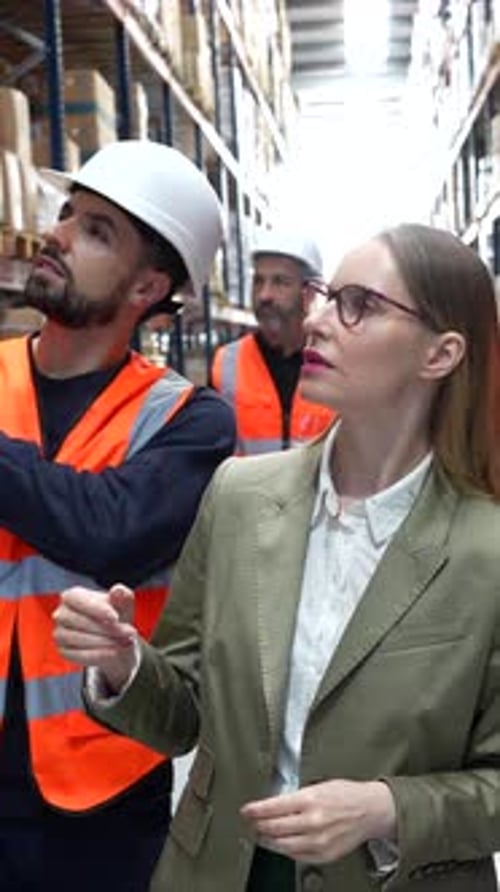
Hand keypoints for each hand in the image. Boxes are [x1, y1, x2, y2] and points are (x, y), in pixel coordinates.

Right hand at [53, 583, 137, 692]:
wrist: (116, 641)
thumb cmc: (117, 617)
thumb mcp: (123, 605)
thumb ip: (122, 596)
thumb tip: (118, 590)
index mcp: (73, 596)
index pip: (78, 599)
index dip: (96, 608)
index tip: (115, 617)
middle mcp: (61, 614)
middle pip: (79, 621)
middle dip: (106, 628)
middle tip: (130, 632)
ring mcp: (60, 633)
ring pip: (77, 638)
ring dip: (104, 642)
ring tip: (124, 642)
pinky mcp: (64, 651)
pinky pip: (78, 655)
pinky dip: (98, 655)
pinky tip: (114, 653)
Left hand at [241, 779, 395, 863]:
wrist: (370, 811)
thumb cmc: (346, 794)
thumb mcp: (318, 786)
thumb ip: (295, 796)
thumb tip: (272, 804)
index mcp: (310, 800)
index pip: (273, 807)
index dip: (255, 810)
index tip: (246, 811)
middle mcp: (313, 822)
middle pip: (274, 828)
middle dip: (258, 825)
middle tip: (251, 822)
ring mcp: (318, 841)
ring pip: (282, 845)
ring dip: (268, 840)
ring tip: (262, 833)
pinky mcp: (324, 855)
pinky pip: (296, 856)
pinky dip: (284, 850)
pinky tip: (280, 843)